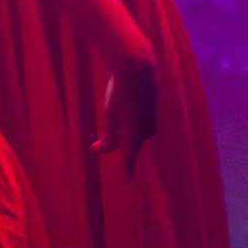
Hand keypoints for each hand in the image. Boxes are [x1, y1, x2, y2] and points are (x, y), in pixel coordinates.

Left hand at [92, 55, 158, 173]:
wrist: (138, 67)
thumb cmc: (120, 94)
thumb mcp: (110, 116)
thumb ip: (109, 136)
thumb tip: (105, 150)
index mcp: (136, 136)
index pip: (130, 158)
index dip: (128, 169)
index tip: (128, 179)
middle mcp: (147, 130)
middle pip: (128, 143)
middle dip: (114, 143)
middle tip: (95, 147)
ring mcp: (152, 119)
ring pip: (134, 131)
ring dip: (121, 131)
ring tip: (109, 121)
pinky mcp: (152, 108)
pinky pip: (139, 121)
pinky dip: (129, 120)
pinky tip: (123, 109)